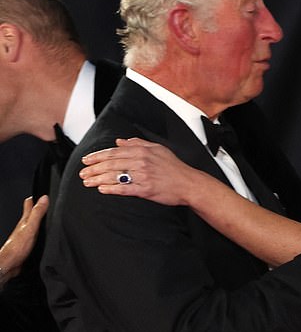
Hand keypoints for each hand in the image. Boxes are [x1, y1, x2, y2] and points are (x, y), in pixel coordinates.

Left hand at [0, 195, 48, 286]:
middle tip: (41, 202)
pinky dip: (39, 232)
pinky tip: (42, 235)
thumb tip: (44, 198)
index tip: (38, 193)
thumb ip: (37, 213)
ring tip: (43, 217)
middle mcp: (24, 227)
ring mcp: (25, 236)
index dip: (34, 198)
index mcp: (25, 220)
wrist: (10, 264)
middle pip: (30, 214)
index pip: (29, 204)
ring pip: (32, 225)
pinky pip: (35, 235)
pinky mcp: (28, 245)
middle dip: (35, 207)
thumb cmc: (17, 247)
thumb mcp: (30, 227)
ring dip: (37, 220)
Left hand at [80, 138, 198, 205]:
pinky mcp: (146, 190)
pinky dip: (112, 189)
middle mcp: (141, 161)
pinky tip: (102, 190)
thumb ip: (137, 143)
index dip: (98, 156)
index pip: (114, 152)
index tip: (86, 160)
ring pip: (115, 176)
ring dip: (98, 179)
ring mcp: (143, 176)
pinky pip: (125, 189)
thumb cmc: (174, 167)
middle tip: (82, 173)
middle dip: (94, 168)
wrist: (188, 183)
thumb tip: (119, 141)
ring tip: (87, 182)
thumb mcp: (157, 149)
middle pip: (111, 163)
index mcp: (142, 151)